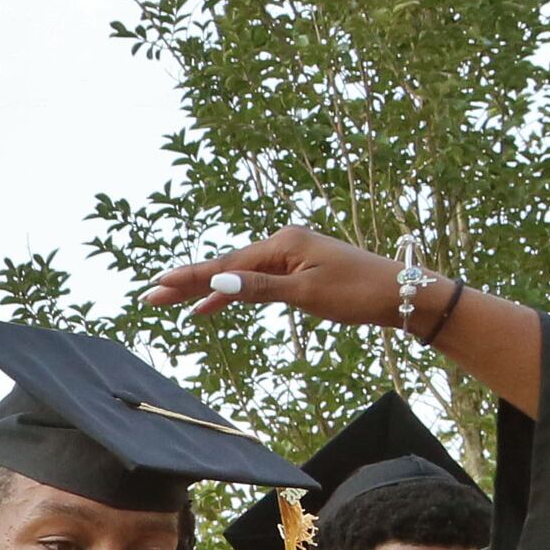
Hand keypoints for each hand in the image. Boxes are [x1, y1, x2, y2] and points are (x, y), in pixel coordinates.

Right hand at [145, 225, 402, 326]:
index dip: (189, 278)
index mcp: (282, 243)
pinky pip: (253, 281)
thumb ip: (259, 288)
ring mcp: (290, 256)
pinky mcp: (297, 270)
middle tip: (151, 294)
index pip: (225, 265)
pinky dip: (231, 293)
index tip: (157, 284)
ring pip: (237, 275)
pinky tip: (211, 305)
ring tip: (170, 301)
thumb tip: (219, 283)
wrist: (398, 293)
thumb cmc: (356, 291)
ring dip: (205, 289)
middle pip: (226, 267)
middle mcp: (283, 244)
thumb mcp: (305, 292)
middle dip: (188, 282)